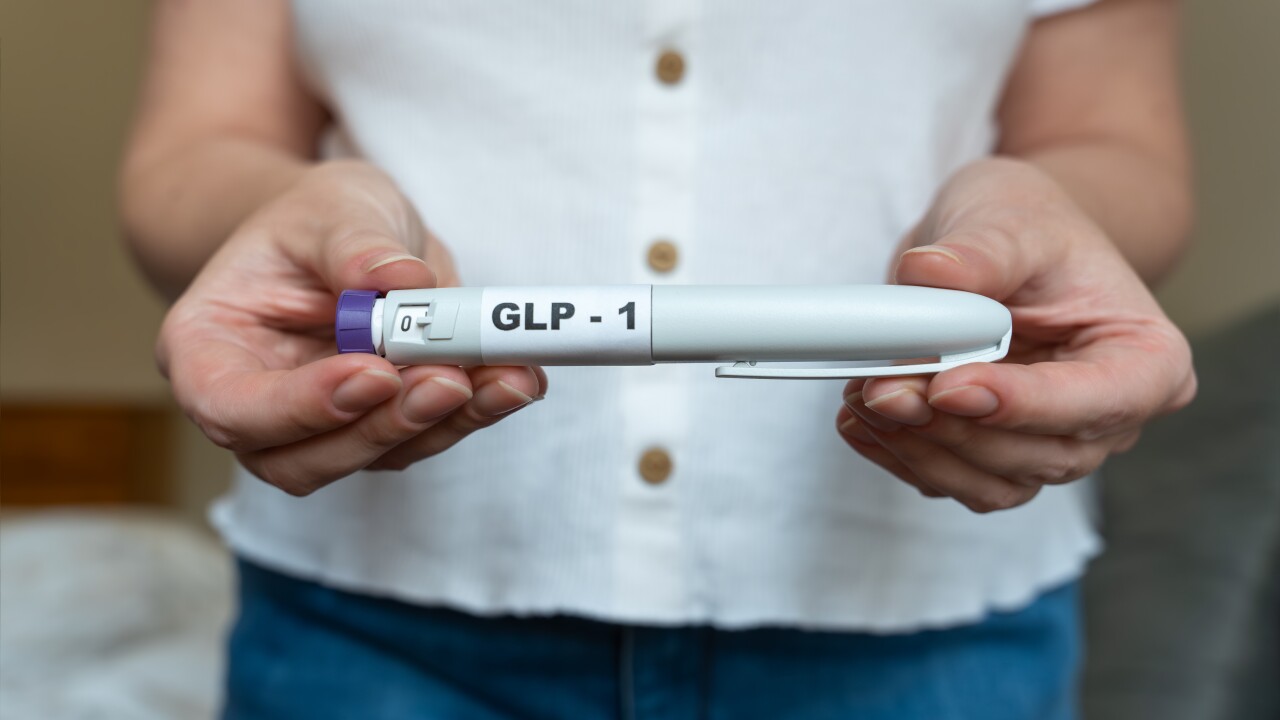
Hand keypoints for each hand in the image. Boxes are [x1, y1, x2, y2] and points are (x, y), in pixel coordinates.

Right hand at [157, 161, 545, 495]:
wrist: (339, 233)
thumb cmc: (313, 220)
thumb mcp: (329, 206)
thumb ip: (354, 244)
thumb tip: (401, 283)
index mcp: (206, 350)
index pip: (231, 406)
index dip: (302, 405)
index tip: (375, 372)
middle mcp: (254, 406)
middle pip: (304, 457)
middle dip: (385, 426)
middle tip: (452, 381)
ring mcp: (319, 428)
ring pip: (375, 456)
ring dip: (446, 424)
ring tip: (508, 379)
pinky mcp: (380, 427)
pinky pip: (424, 435)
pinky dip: (474, 411)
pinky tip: (516, 379)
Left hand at [836, 158, 1195, 512]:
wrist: (1002, 245)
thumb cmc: (1030, 227)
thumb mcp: (1012, 216)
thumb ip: (979, 251)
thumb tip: (924, 275)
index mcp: (1146, 361)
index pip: (1097, 403)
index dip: (1022, 405)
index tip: (950, 387)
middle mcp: (1104, 419)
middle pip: (1038, 455)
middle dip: (952, 428)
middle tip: (882, 388)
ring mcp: (1046, 445)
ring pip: (990, 484)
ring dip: (919, 449)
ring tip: (864, 395)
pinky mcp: (989, 457)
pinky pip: (948, 479)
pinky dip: (898, 455)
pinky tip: (857, 418)